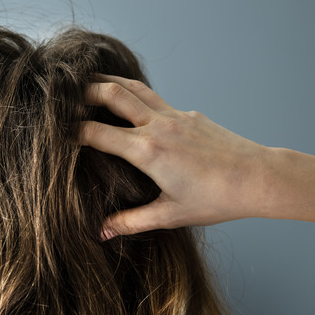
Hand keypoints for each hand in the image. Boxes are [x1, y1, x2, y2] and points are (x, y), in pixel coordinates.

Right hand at [79, 75, 271, 238]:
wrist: (258, 178)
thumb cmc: (216, 199)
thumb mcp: (169, 215)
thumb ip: (131, 222)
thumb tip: (102, 233)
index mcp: (148, 152)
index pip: (97, 133)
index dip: (71, 131)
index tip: (55, 132)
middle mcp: (158, 126)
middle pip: (112, 94)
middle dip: (84, 90)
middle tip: (63, 92)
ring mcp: (175, 116)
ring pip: (134, 87)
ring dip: (109, 81)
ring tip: (90, 81)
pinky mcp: (189, 114)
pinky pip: (155, 98)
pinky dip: (135, 95)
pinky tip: (131, 104)